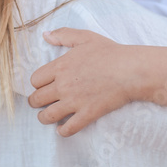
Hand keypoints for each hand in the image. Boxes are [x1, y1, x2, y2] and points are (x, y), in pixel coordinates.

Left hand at [28, 28, 142, 136]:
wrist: (131, 70)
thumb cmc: (110, 52)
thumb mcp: (85, 37)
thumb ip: (63, 34)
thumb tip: (45, 34)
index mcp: (60, 66)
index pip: (35, 80)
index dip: (37, 83)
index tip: (43, 85)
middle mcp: (63, 85)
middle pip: (36, 99)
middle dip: (35, 102)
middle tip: (41, 102)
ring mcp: (74, 101)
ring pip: (47, 116)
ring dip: (44, 118)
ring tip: (47, 116)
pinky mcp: (87, 114)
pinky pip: (68, 129)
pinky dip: (62, 131)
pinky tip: (62, 129)